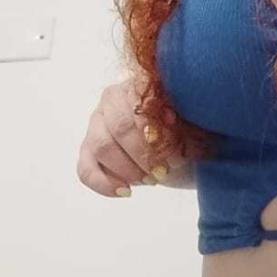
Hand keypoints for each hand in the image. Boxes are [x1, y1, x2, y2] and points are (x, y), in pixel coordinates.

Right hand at [76, 76, 190, 196]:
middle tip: (163, 171)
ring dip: (128, 169)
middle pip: (119, 128)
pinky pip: (85, 170)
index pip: (139, 108)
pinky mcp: (88, 151)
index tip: (175, 154)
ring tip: (151, 179)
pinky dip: (104, 184)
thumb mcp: (191, 124)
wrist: (182, 149)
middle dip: (144, 155)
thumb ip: (181, 119)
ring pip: (101, 147)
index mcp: (137, 85)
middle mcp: (111, 100)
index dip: (157, 135)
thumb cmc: (187, 132)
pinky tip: (126, 191)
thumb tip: (170, 118)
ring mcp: (96, 125)